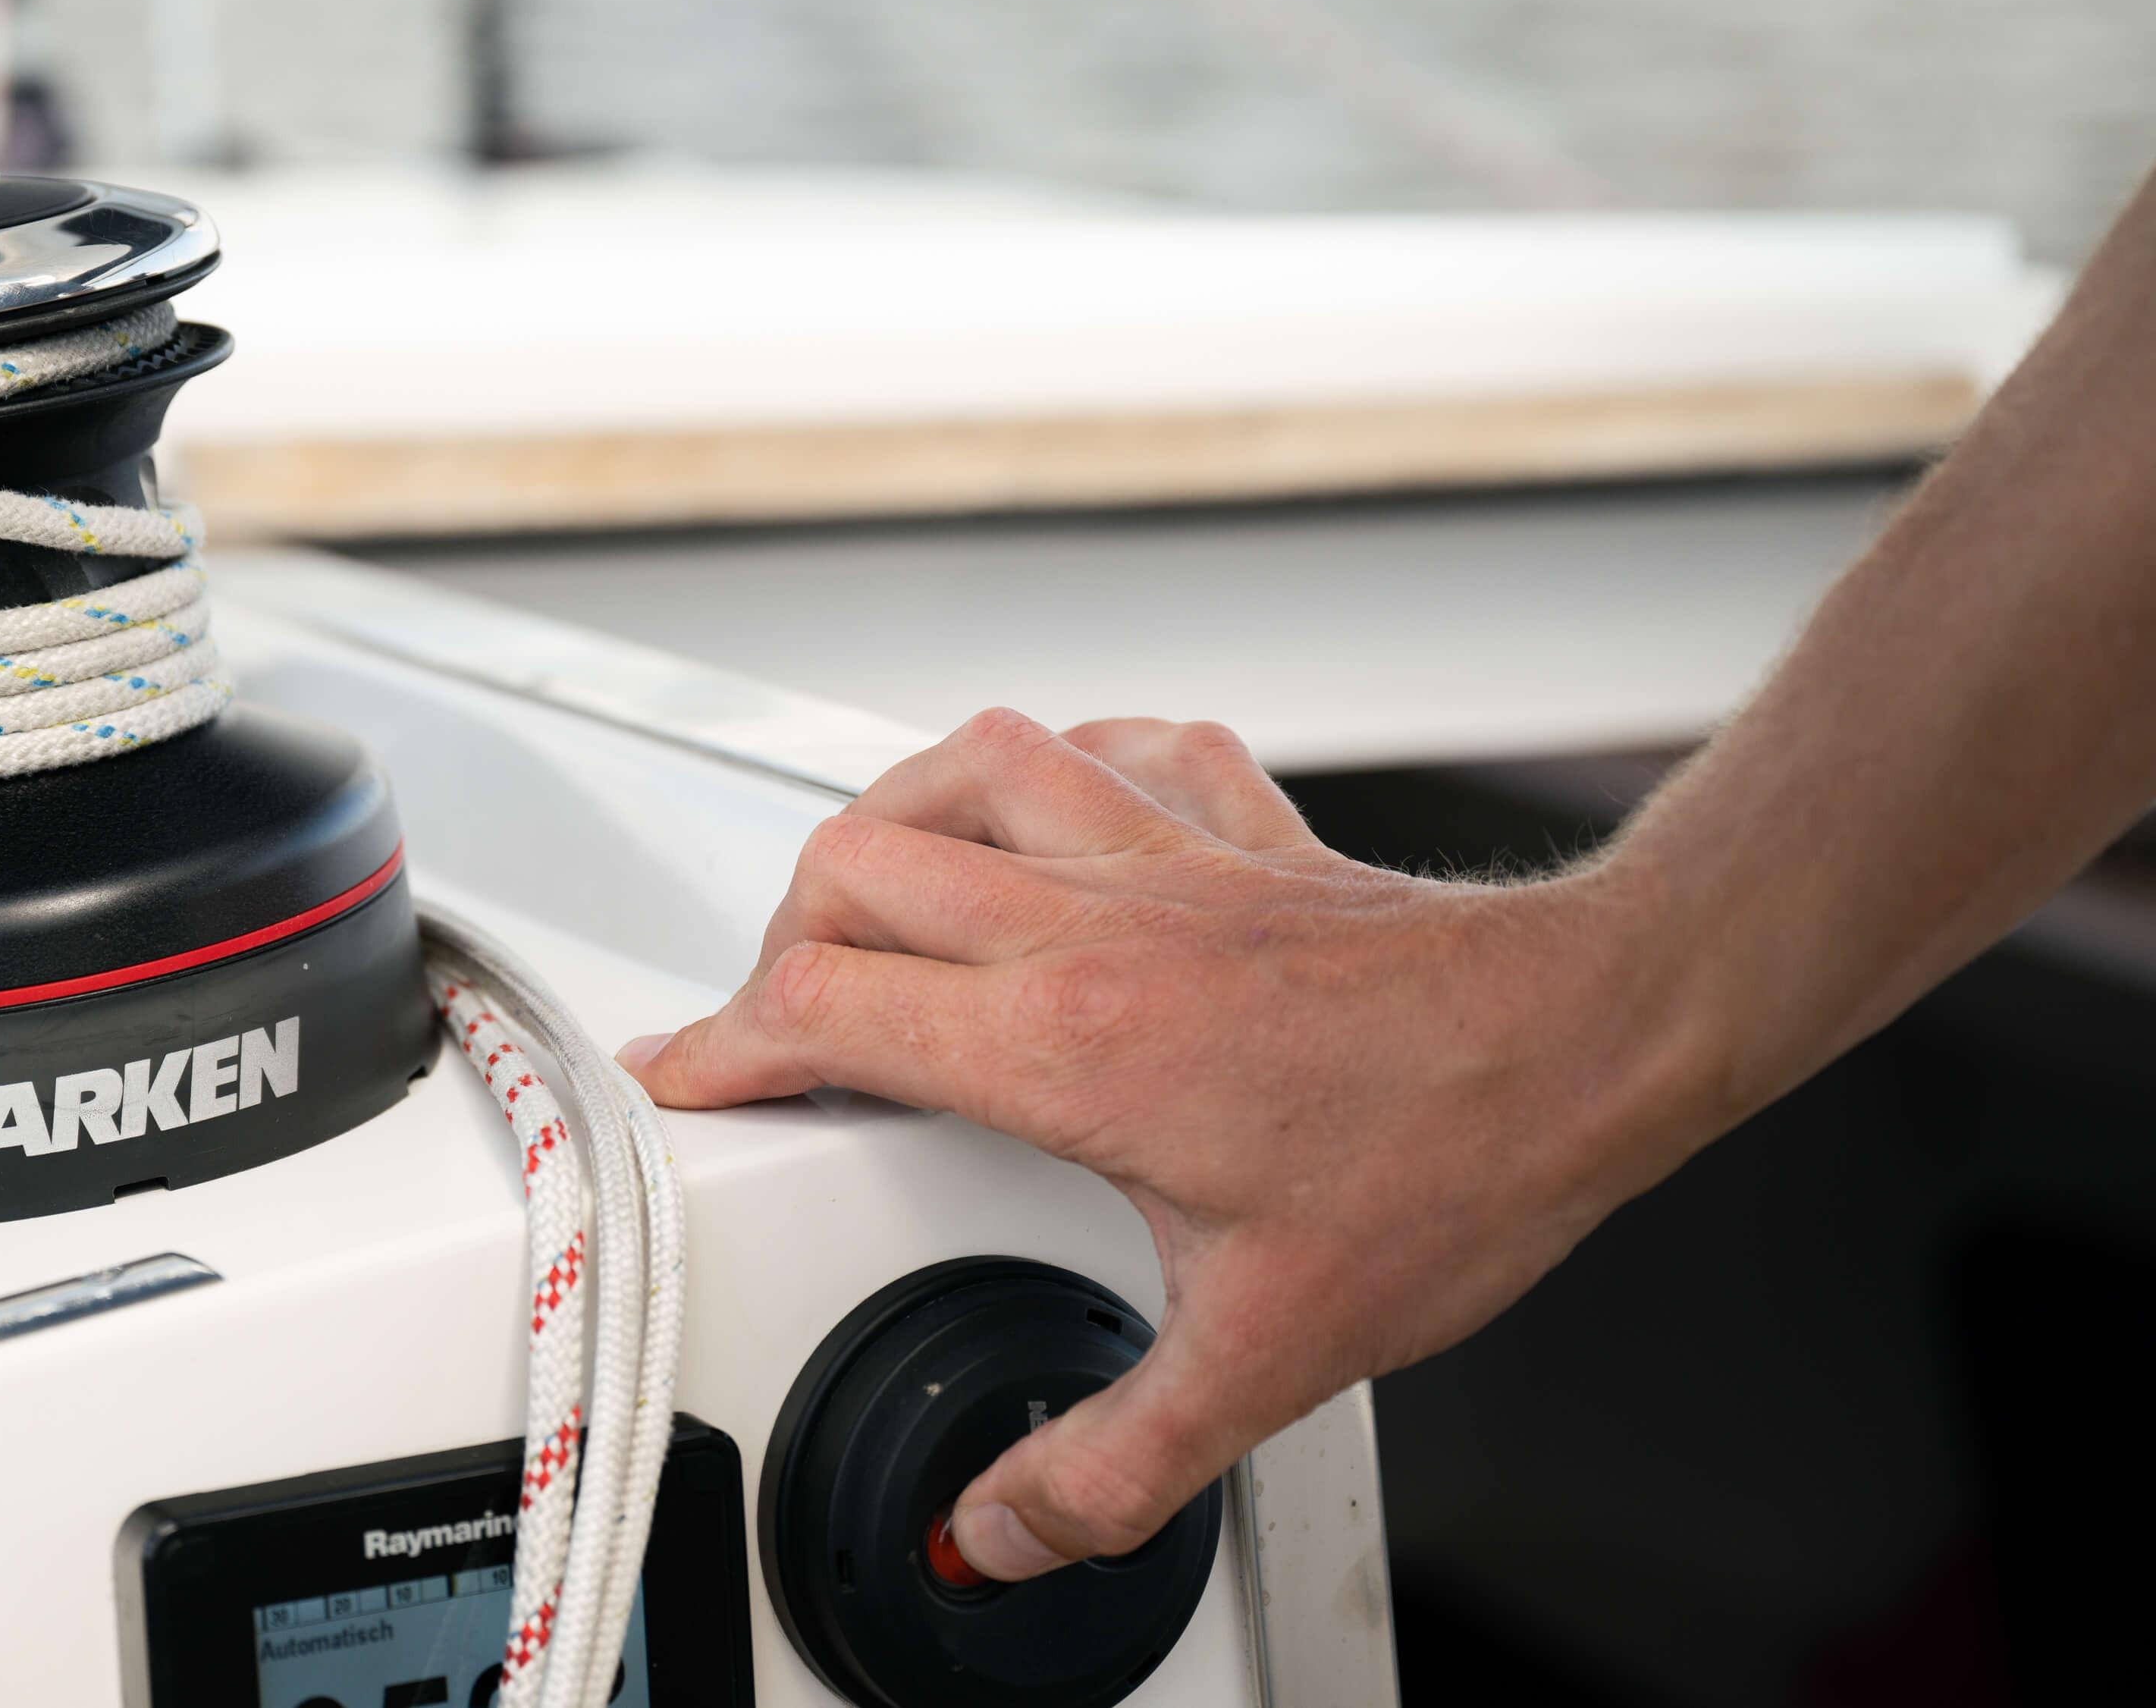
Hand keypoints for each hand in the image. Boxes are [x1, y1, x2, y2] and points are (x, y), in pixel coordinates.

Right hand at [620, 709, 1699, 1580]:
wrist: (1593, 1041)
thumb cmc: (1449, 1166)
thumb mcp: (1265, 1358)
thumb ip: (1110, 1464)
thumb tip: (997, 1534)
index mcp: (1066, 1043)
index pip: (820, 1008)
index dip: (719, 1048)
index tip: (683, 1081)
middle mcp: (1090, 922)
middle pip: (853, 871)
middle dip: (782, 946)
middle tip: (789, 1029)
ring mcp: (1161, 854)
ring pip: (958, 770)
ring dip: (892, 826)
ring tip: (874, 904)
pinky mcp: (1236, 823)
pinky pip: (1106, 744)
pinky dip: (1047, 769)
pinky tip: (1043, 819)